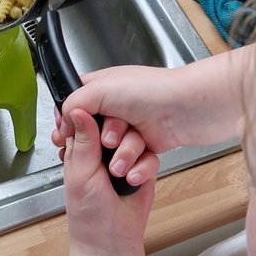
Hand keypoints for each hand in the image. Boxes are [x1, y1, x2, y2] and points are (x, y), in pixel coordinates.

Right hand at [53, 48, 251, 178]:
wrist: (190, 109)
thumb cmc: (152, 91)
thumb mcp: (101, 89)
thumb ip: (74, 103)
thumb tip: (65, 121)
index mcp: (103, 87)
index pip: (76, 104)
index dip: (70, 121)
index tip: (65, 136)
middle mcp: (117, 106)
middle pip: (92, 133)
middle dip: (98, 143)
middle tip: (107, 141)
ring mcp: (134, 126)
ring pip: (113, 152)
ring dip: (120, 157)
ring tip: (129, 153)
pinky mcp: (148, 145)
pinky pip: (133, 162)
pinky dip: (136, 167)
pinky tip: (138, 168)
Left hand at [63, 108, 156, 253]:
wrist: (112, 241)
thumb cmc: (88, 213)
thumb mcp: (80, 174)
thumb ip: (83, 141)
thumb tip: (78, 110)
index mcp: (83, 147)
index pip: (91, 117)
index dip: (98, 113)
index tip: (102, 118)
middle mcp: (104, 149)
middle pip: (118, 122)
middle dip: (119, 135)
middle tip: (112, 148)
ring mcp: (126, 157)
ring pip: (137, 137)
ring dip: (131, 154)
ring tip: (120, 175)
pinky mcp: (144, 168)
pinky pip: (151, 156)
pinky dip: (144, 168)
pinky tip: (134, 181)